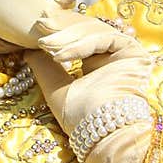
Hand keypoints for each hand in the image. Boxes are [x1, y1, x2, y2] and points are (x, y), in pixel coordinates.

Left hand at [25, 11, 153, 162]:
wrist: (102, 133)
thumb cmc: (81, 118)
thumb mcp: (55, 88)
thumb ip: (44, 68)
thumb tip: (28, 51)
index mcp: (95, 64)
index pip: (76, 38)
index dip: (57, 34)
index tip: (35, 33)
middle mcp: (111, 57)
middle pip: (86, 30)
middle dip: (61, 30)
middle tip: (39, 29)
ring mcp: (124, 53)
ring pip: (94, 31)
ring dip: (67, 37)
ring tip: (45, 45)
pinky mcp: (134, 52)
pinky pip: (105, 38)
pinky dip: (81, 44)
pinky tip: (61, 55)